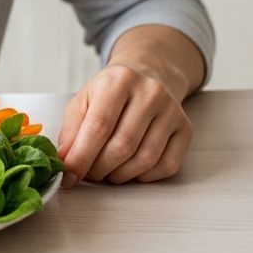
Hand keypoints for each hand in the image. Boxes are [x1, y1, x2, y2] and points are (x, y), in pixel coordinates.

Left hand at [57, 63, 193, 186]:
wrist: (147, 75)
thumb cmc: (111, 91)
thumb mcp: (84, 99)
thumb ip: (72, 130)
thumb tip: (66, 163)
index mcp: (118, 79)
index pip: (99, 126)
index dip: (82, 156)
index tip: (70, 176)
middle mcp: (149, 92)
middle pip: (122, 146)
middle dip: (99, 168)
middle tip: (88, 174)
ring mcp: (171, 111)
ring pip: (144, 160)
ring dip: (120, 175)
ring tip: (106, 171)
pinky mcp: (185, 129)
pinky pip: (166, 166)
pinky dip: (143, 176)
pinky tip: (130, 168)